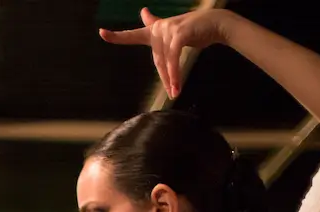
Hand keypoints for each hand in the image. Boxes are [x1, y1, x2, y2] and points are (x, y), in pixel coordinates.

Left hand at [100, 7, 233, 99]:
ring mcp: (169, 29)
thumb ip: (157, 28)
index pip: (134, 34)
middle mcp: (160, 28)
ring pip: (164, 61)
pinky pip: (173, 58)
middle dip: (164, 77)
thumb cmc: (196, 30)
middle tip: (172, 93)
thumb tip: (143, 12)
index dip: (117, 36)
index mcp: (156, 30)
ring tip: (175, 93)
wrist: (218, 24)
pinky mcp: (179, 34)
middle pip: (156, 60)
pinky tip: (176, 85)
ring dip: (172, 78)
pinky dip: (175, 73)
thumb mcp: (175, 33)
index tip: (102, 33)